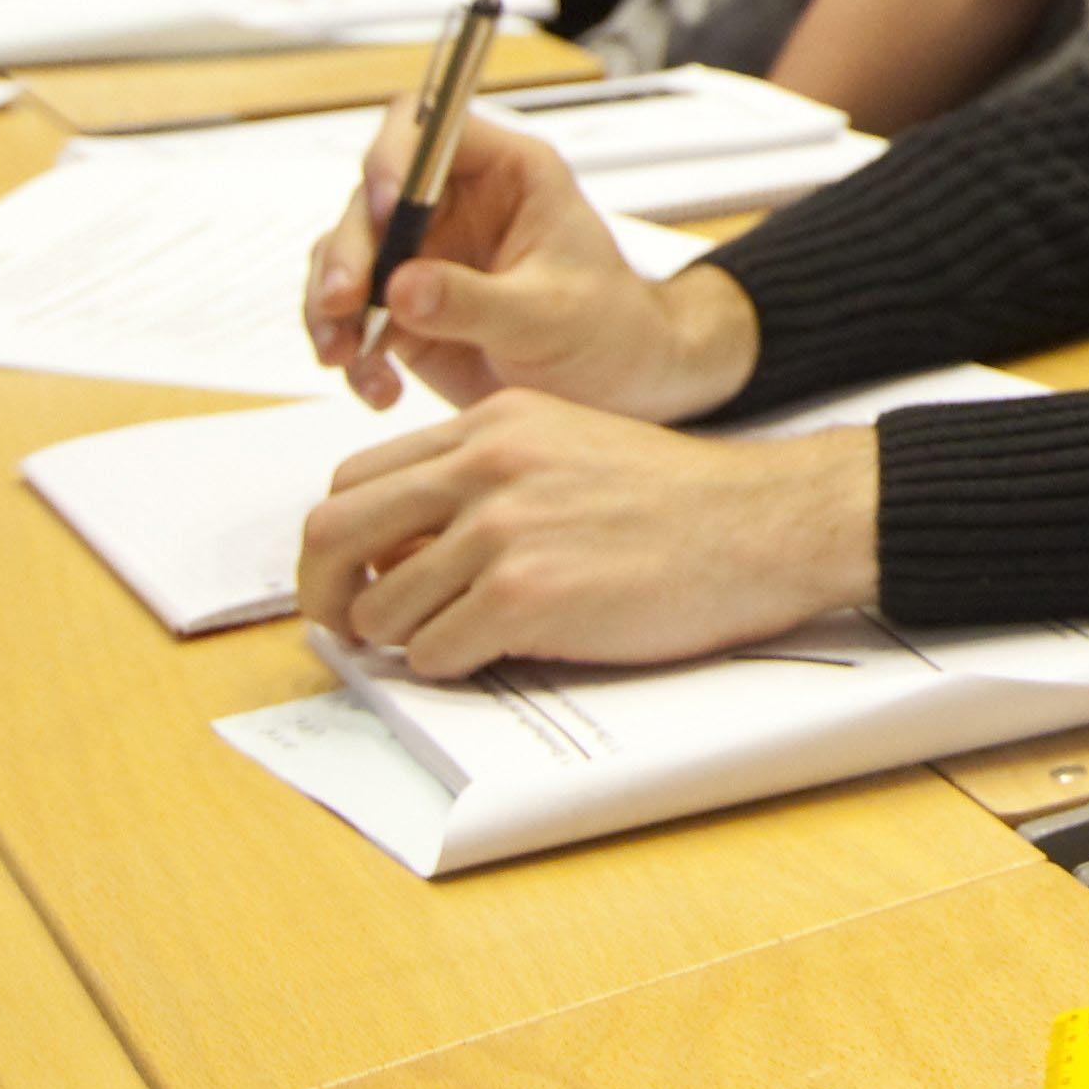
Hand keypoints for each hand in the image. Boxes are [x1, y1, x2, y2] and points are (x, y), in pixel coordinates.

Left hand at [295, 391, 876, 678]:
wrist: (764, 523)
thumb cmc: (680, 500)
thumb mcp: (569, 446)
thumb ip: (486, 475)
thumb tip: (401, 543)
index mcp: (493, 422)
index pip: (358, 478)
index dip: (342, 539)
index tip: (357, 573)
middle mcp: (486, 465)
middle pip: (332, 532)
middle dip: (323, 593)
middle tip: (347, 624)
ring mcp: (503, 530)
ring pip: (379, 607)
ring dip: (403, 639)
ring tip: (455, 638)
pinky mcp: (525, 596)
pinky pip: (432, 653)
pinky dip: (451, 665)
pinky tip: (499, 650)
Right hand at [302, 112, 749, 419]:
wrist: (615, 387)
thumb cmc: (607, 329)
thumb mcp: (551, 315)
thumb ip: (475, 301)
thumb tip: (401, 287)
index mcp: (507, 173)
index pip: (431, 128)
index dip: (394, 156)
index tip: (382, 210)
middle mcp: (455, 204)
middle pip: (371, 197)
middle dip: (349, 250)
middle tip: (345, 301)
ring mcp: (423, 255)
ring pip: (345, 256)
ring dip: (331, 306)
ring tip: (346, 357)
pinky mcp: (402, 307)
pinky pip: (349, 317)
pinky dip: (350, 352)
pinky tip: (381, 389)